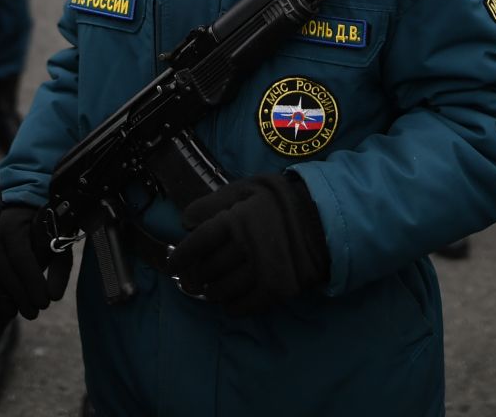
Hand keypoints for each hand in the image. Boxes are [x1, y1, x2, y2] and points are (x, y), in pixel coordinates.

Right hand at [0, 204, 70, 320]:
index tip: (45, 303)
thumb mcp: (55, 246)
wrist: (15, 219)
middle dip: (18, 294)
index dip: (32, 281)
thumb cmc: (39, 236)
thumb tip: (54, 296)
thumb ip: (58, 269)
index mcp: (16, 226)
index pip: (21, 256)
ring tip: (15, 312)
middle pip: (1, 268)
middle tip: (33, 313)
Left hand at [168, 173, 328, 315]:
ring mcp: (261, 270)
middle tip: (190, 279)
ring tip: (209, 289)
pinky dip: (231, 306)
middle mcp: (246, 247)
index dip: (180, 257)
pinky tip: (230, 299)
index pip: (196, 244)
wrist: (323, 219)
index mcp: (235, 220)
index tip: (172, 265)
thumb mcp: (246, 188)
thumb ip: (213, 202)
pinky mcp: (276, 290)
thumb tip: (185, 221)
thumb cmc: (280, 201)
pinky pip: (243, 306)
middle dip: (194, 276)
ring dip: (211, 292)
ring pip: (221, 290)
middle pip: (206, 270)